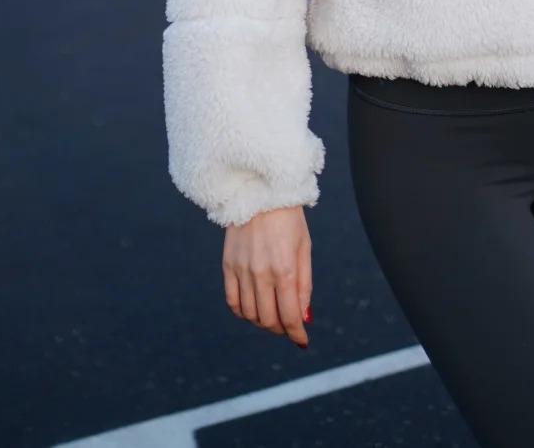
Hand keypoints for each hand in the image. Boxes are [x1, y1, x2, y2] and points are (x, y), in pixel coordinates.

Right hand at [223, 205, 314, 349]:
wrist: (260, 192)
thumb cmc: (288, 219)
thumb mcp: (304, 248)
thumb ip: (304, 284)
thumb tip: (303, 316)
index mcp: (285, 269)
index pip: (289, 316)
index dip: (297, 334)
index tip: (302, 341)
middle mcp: (261, 273)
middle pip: (268, 319)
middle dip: (281, 329)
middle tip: (288, 327)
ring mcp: (242, 270)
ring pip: (250, 314)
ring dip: (263, 322)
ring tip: (272, 316)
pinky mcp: (228, 265)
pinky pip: (233, 301)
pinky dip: (243, 312)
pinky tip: (253, 309)